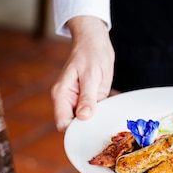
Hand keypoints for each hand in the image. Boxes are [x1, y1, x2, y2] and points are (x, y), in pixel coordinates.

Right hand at [51, 16, 114, 131]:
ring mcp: (78, 100)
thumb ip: (87, 96)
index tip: (91, 132)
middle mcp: (67, 100)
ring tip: (109, 118)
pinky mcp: (89, 98)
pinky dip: (102, 113)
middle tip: (104, 127)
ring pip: (85, 120)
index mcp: (61, 95)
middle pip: (74, 125)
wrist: (95, 40)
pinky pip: (94, 112)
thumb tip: (83, 117)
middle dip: (87, 128)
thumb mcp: (91, 74)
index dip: (76, 131)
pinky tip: (111, 111)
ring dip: (96, 121)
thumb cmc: (91, 53)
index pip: (63, 123)